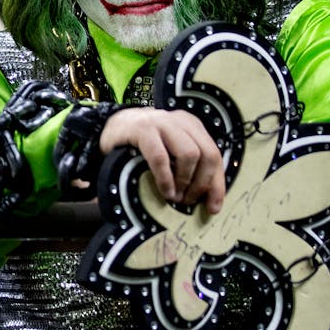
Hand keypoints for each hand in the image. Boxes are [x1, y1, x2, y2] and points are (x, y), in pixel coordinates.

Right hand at [98, 107, 225, 213]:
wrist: (113, 126)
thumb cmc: (144, 143)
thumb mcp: (172, 150)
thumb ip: (190, 165)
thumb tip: (209, 197)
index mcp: (193, 126)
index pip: (214, 155)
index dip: (217, 184)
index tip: (213, 208)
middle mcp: (182, 121)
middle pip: (208, 154)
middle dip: (202, 183)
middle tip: (188, 201)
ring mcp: (162, 123)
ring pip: (189, 154)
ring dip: (185, 181)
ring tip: (175, 197)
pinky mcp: (143, 130)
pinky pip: (161, 158)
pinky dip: (165, 178)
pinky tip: (165, 191)